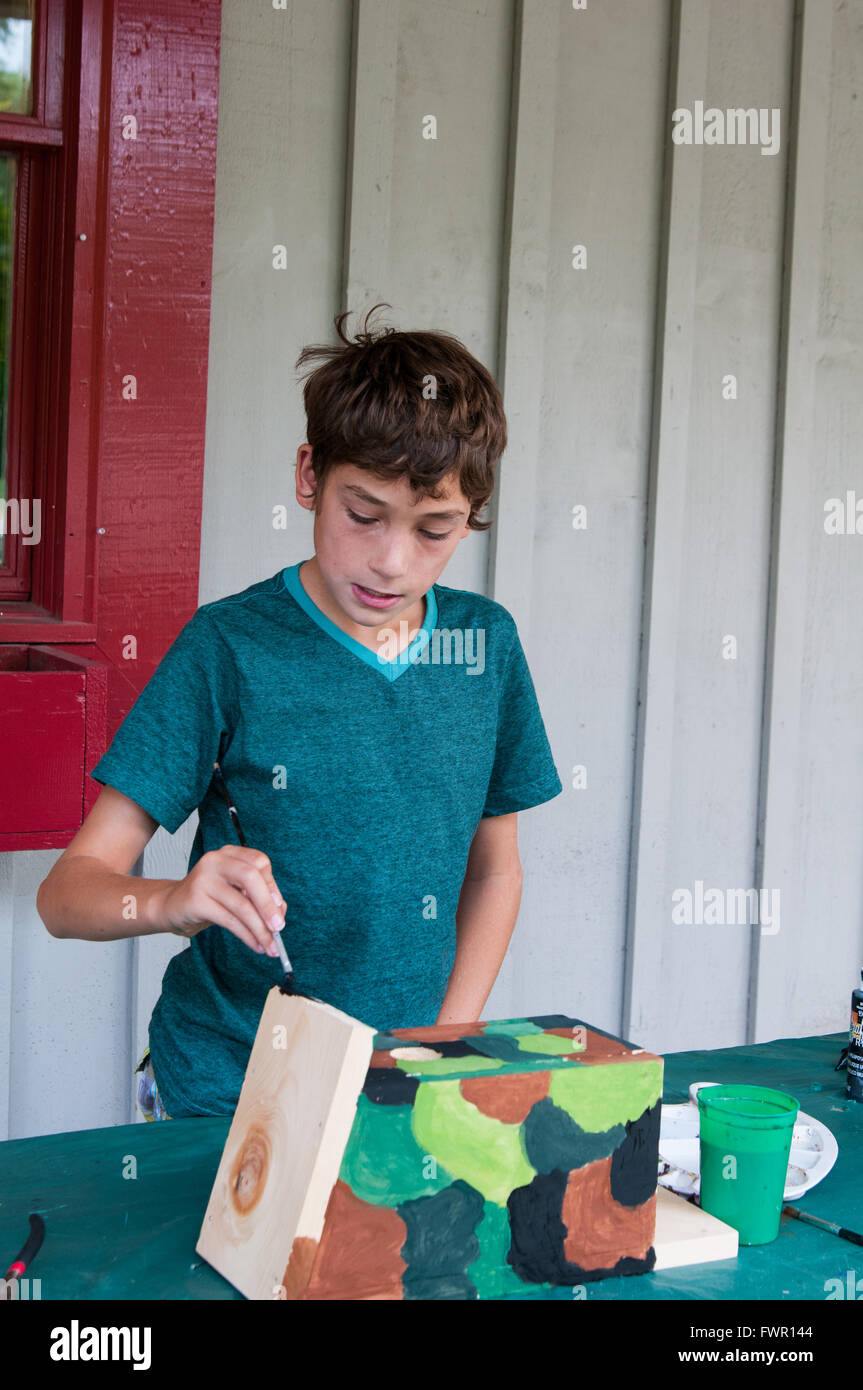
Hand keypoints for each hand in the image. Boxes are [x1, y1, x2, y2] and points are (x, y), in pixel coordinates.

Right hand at [157, 846, 285, 956]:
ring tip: (270, 946)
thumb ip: (257, 897)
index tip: (279, 907)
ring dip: (259, 929)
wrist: (171, 907)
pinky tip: (255, 945)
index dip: (272, 885)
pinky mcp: (195, 900)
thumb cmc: (209, 898)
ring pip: (241, 905)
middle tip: (279, 928)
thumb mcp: (235, 892)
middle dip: (268, 905)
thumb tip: (279, 914)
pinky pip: (229, 920)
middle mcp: (215, 860)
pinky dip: (246, 936)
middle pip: (251, 878)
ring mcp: (203, 879)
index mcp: (229, 853)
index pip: (259, 862)